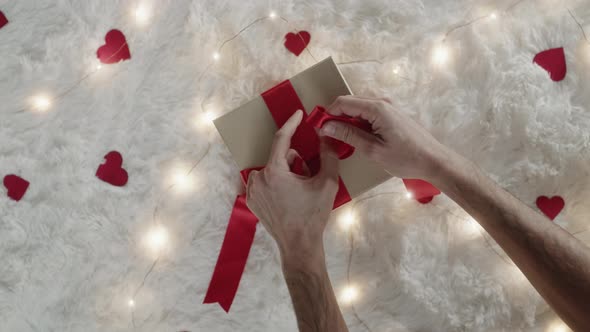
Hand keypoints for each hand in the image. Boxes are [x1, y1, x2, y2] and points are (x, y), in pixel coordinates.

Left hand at [246, 110, 339, 262]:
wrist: (299, 245)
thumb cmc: (313, 216)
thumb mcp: (327, 183)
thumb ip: (328, 154)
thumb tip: (326, 135)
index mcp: (274, 172)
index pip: (281, 139)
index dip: (291, 124)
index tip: (298, 113)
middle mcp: (258, 179)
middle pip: (279, 157)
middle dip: (294, 161)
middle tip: (307, 177)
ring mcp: (252, 191)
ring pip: (272, 168)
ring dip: (285, 172)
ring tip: (298, 191)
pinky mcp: (251, 200)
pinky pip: (265, 181)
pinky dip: (276, 183)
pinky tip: (288, 198)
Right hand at [319, 95, 447, 180]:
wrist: (434, 161)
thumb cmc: (406, 158)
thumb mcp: (373, 150)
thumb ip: (348, 136)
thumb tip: (326, 127)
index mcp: (377, 108)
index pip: (342, 102)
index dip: (327, 114)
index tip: (319, 128)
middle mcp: (382, 102)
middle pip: (349, 103)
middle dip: (336, 117)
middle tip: (328, 136)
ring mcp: (388, 107)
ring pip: (358, 108)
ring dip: (347, 121)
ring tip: (342, 140)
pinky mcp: (392, 114)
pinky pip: (368, 113)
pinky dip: (359, 123)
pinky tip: (358, 139)